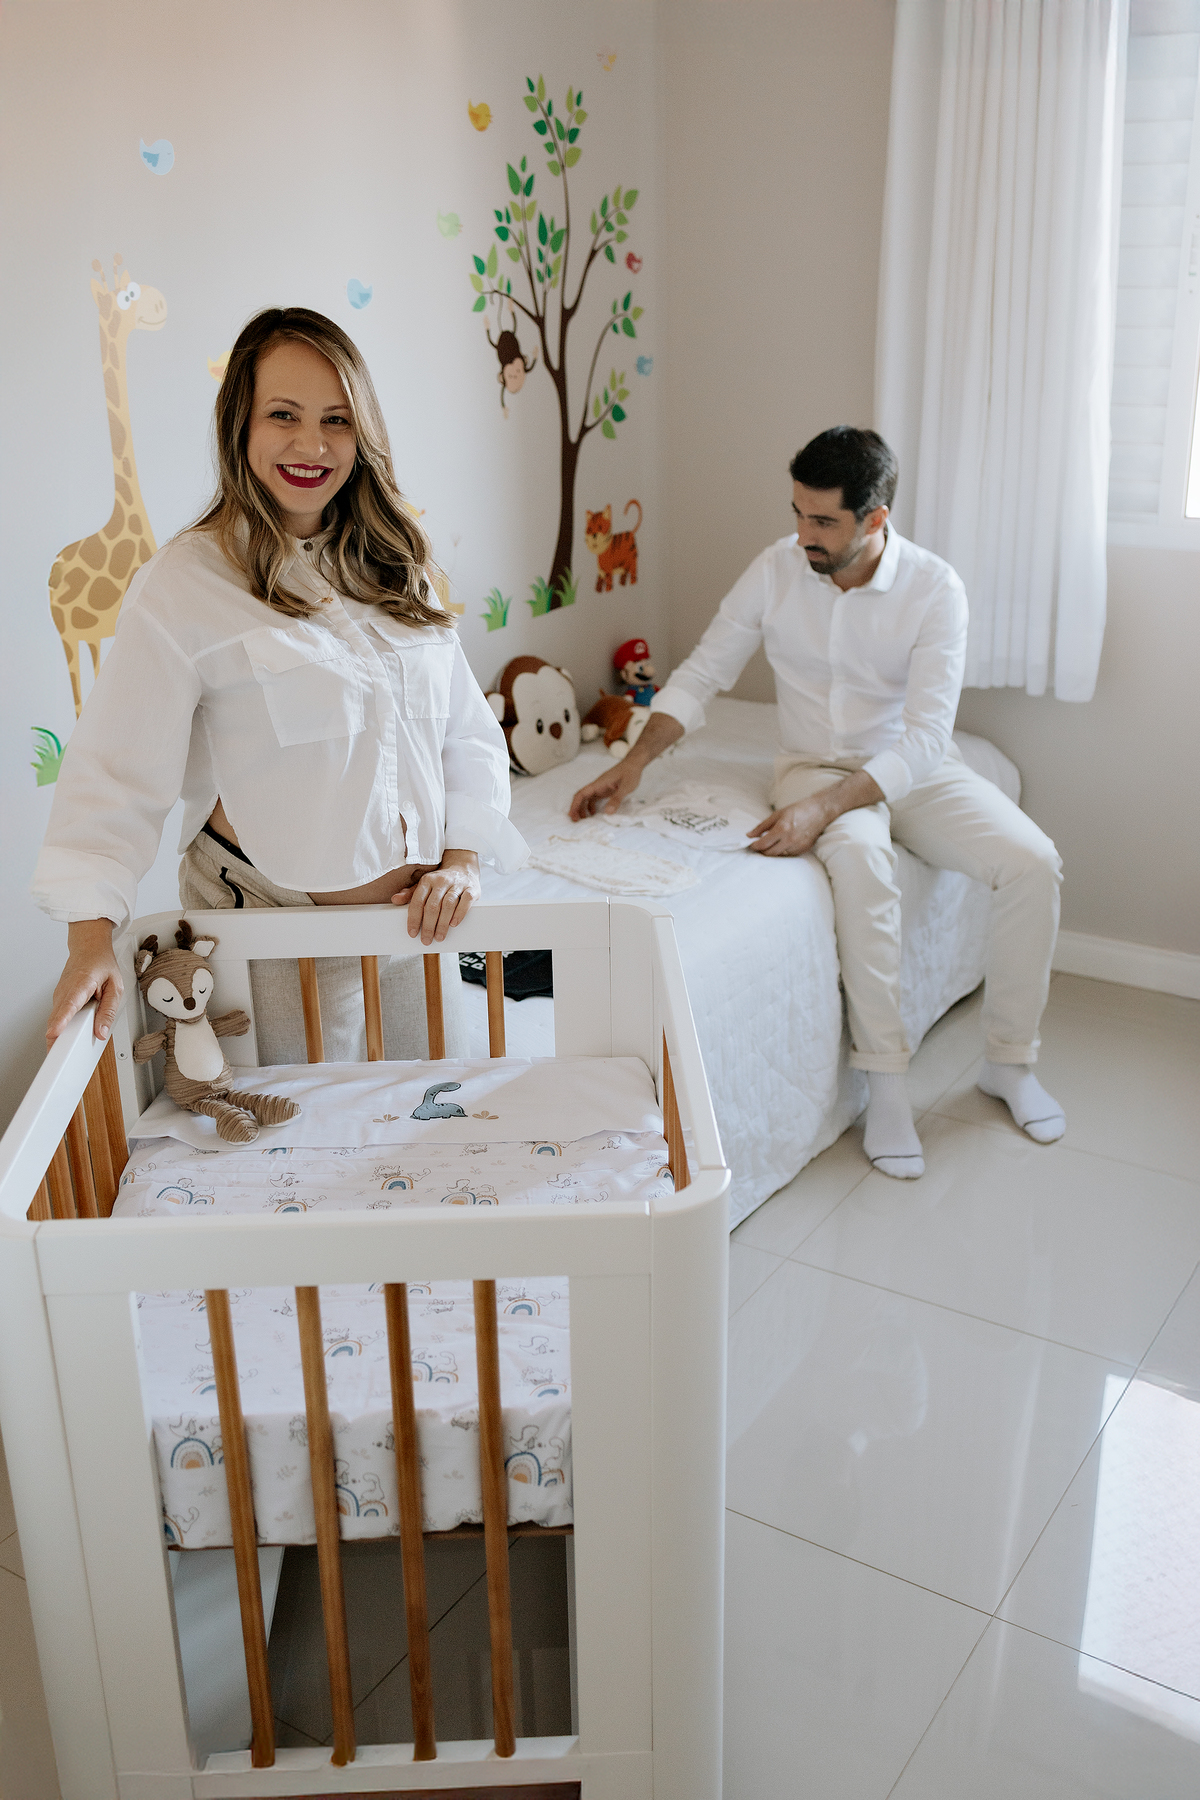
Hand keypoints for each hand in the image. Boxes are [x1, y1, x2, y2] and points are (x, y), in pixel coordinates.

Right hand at [47, 919, 122, 1046]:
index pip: (69, 1005)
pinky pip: (59, 1017)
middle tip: (60, 1057)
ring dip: (59, 1035)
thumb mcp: (115, 987)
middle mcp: (66, 990)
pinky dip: (62, 1027)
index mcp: (81, 983)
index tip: (54, 1032)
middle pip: (57, 1017)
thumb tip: (101, 1032)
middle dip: (57, 1038)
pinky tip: (69, 1036)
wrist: (89, 948)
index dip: (61, 1020)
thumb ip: (108, 1011)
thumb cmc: (102, 965)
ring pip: (56, 1019)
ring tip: (65, 1052)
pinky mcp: (59, 1000)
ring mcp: (59, 995)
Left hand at [392, 849, 480, 944]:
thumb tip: (395, 899)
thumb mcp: (424, 884)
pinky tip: (454, 924)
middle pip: (433, 906)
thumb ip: (410, 894)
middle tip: (426, 940)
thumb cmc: (441, 881)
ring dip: (443, 924)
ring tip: (439, 937)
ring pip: (448, 905)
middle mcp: (441, 881)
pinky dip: (460, 914)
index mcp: (427, 880)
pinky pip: (466, 901)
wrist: (463, 867)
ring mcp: (457, 885)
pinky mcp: (471, 889)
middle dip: (428, 926)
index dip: (414, 919)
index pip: (418, 901)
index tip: (412, 933)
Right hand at [568, 757, 645, 819]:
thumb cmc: (630, 773)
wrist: (634, 764)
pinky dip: (591, 806)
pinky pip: (594, 799)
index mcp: (598, 784)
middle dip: (576, 808)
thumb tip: (608, 813)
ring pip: (587, 798)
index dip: (575, 805)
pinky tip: (594, 813)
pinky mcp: (605, 790)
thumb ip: (617, 799)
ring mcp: (600, 788)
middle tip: (576, 821)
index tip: (572, 815)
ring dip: (583, 808)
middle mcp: (597, 786)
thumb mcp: (626, 787)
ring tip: (583, 820)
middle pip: (581, 797)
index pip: (581, 794)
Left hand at [746, 799, 830, 856]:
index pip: (763, 844)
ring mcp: (798, 846)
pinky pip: (788, 854)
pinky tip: (782, 844)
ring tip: (770, 844)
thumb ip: (762, 826)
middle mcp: (790, 839)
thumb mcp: (777, 814)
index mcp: (782, 829)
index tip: (751, 844)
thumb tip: (749, 835)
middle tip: (759, 845)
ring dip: (772, 851)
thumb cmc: (798, 810)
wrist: (819, 811)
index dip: (754, 846)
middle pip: (770, 853)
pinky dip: (782, 851)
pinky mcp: (803, 849)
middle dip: (762, 850)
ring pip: (779, 855)